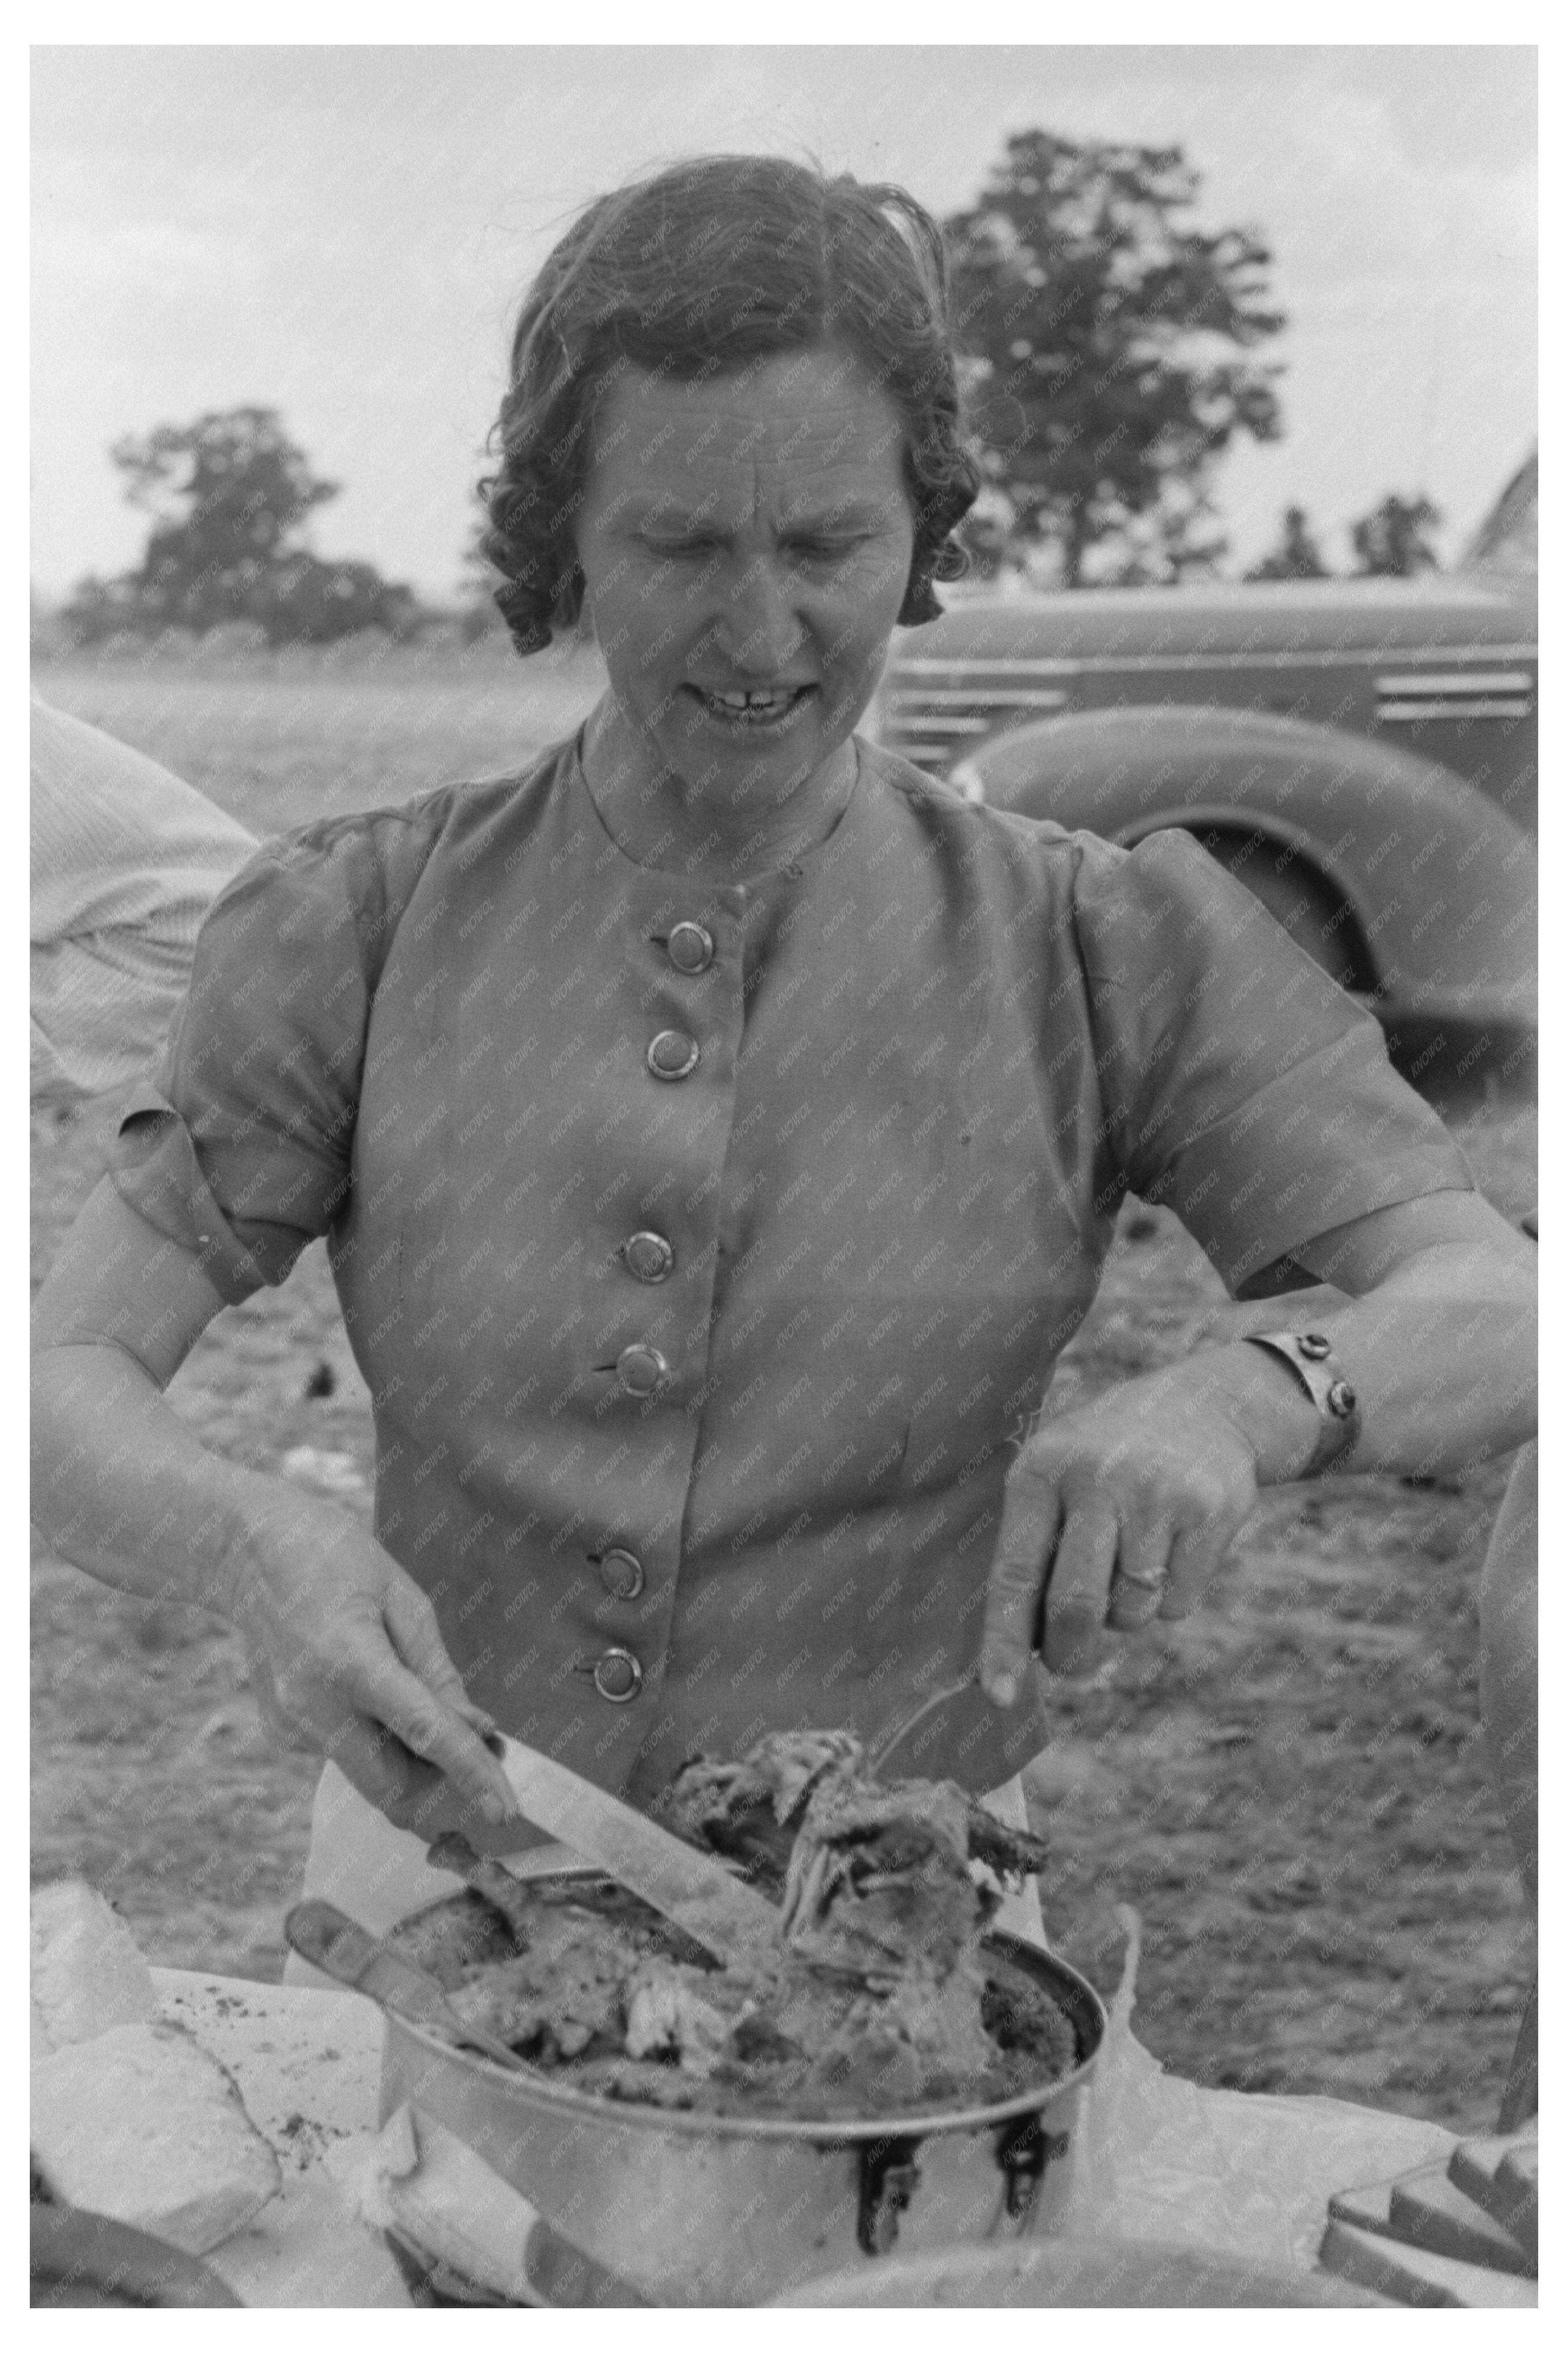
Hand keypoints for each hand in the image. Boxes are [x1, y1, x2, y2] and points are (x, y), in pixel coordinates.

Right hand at [223, 1483, 521, 1838]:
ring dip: (409, 1759)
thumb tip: (477, 1730)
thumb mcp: (402, 1598)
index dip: (470, 1775)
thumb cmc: (334, 1559)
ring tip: (421, 1700)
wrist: (244, 1551)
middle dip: (441, 1785)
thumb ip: (438, 1672)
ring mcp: (291, 1725)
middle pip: (391, 1787)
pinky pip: (345, 1750)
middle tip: (480, 1749)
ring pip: (369, 1774)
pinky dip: (373, 1735)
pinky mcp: (281, 1732)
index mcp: (351, 1661)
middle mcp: (314, 1706)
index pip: (424, 1733)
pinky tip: (362, 1682)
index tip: (506, 1811)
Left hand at [980, 1367, 1262, 1700]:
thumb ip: (1035, 1548)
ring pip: (1131, 1611)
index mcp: (1040, 1470)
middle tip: (1069, 1662)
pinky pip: (1178, 1603)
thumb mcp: (1059, 1473)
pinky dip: (1170, 1598)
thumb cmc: (1110, 1458)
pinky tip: (1171, 1550)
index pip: (1012, 1573)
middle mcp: (1095, 1478)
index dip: (1003, 1641)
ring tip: (1131, 1564)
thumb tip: (1020, 1647)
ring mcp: (1155, 1493)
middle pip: (1074, 1606)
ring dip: (1127, 1614)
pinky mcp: (1208, 1512)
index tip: (999, 1696)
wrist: (1208, 1405)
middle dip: (1069, 1652)